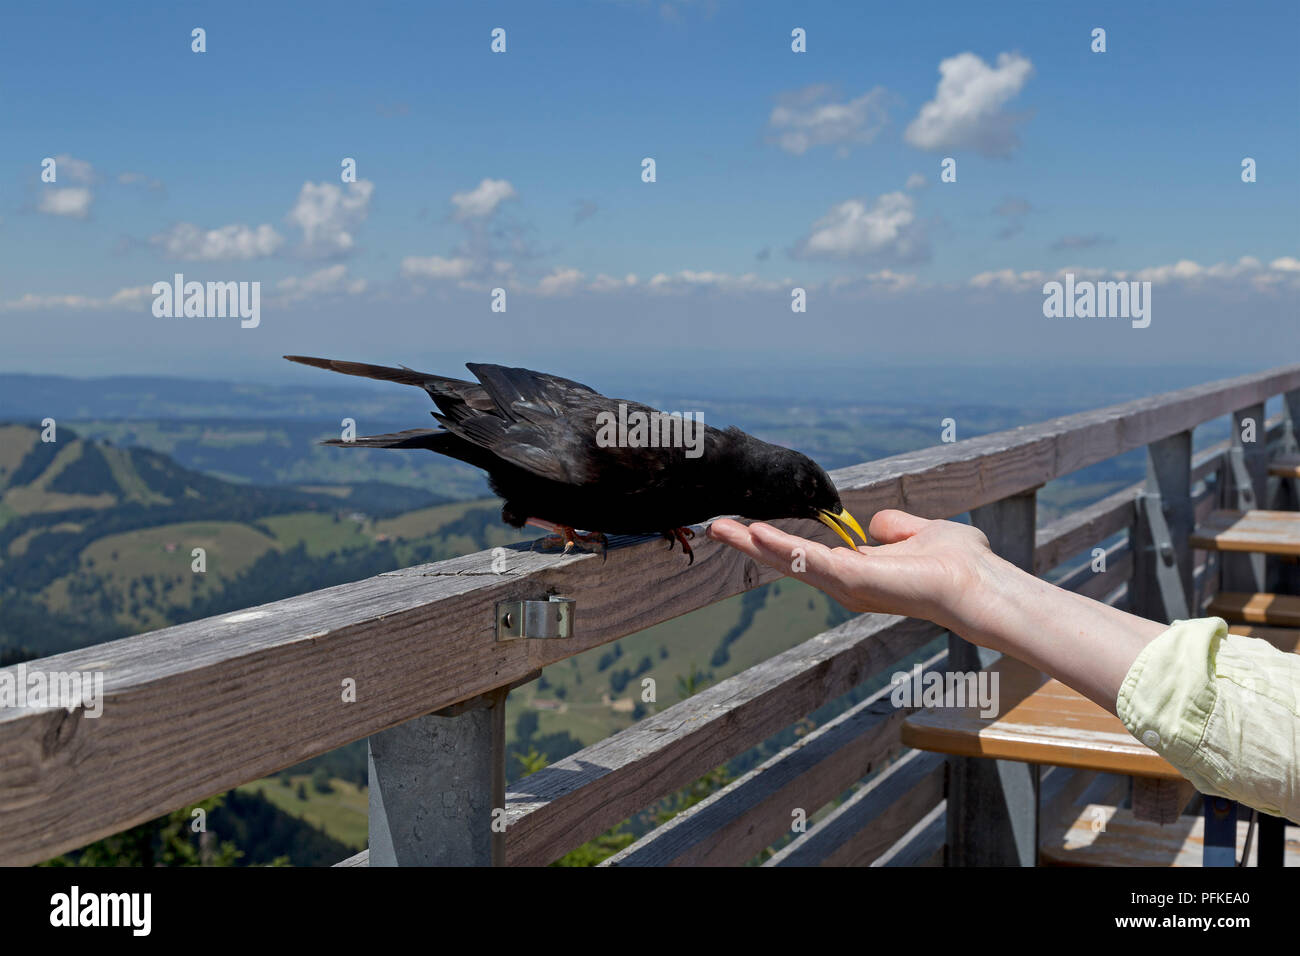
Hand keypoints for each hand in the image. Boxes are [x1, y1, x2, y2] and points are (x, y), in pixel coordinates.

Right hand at [707, 509, 996, 634]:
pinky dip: (781, 547)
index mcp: (858, 572)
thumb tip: (875, 524)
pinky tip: (755, 533)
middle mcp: (846, 584)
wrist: (979, 584)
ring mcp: (846, 585)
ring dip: (755, 544)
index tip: (748, 526)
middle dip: (751, 544)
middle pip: (788, 561)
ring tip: (721, 528)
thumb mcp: (920, 533)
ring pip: (790, 561)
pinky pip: (809, 561)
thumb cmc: (960, 565)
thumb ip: (896, 528)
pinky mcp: (853, 580)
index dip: (777, 542)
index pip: (807, 555)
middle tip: (716, 527)